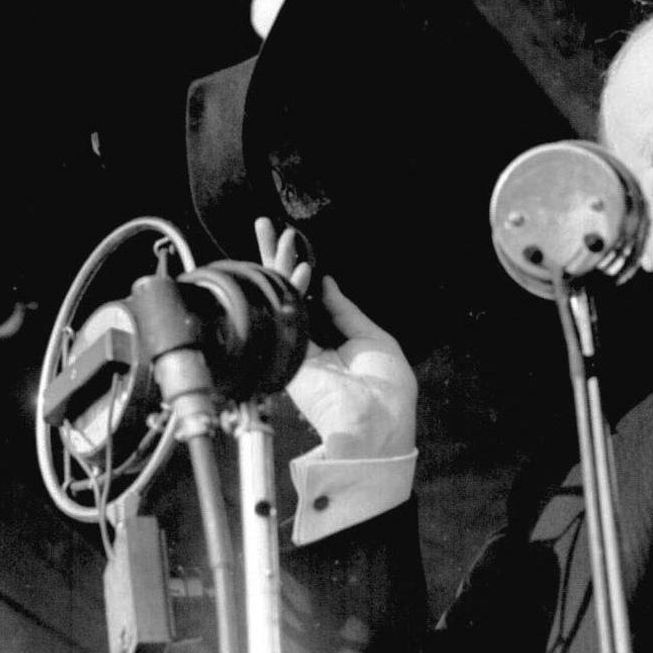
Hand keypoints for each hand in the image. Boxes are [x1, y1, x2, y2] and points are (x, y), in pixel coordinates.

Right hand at [255, 217, 416, 459]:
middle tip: (265, 227)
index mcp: (333, 341)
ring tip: (271, 232)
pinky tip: (295, 266)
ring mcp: (297, 348)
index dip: (301, 271)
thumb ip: (346, 311)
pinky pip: (286, 315)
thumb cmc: (386, 390)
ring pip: (279, 298)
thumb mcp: (373, 338)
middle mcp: (311, 342)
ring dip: (274, 263)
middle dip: (275, 259)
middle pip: (288, 293)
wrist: (378, 425)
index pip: (311, 299)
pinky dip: (289, 289)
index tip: (294, 244)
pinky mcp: (289, 355)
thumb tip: (329, 283)